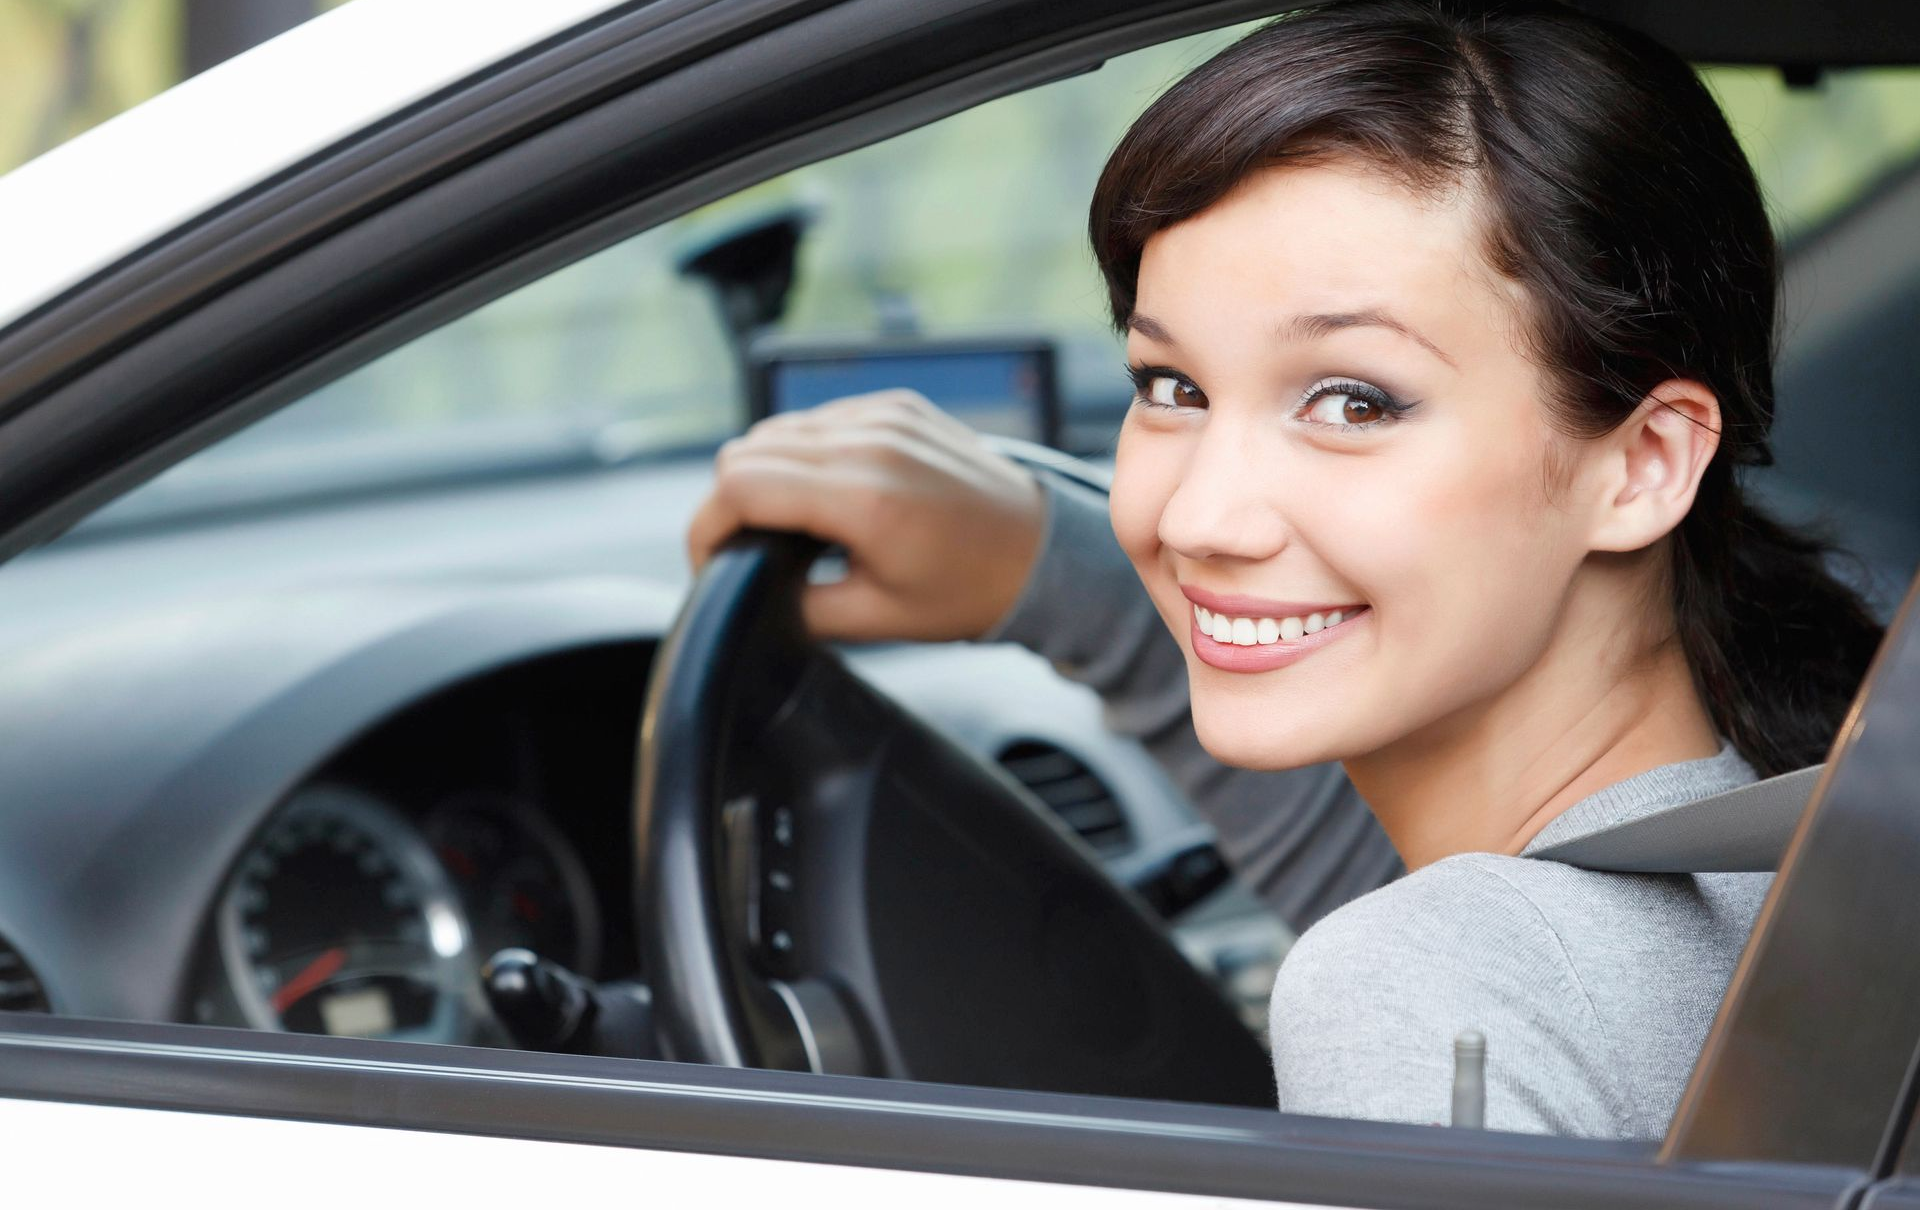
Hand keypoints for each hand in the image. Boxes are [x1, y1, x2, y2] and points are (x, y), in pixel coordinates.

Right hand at [687, 390, 1045, 640]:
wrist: (1041, 551)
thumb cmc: (970, 590)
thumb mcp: (876, 619)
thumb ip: (798, 605)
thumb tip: (747, 592)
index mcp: (864, 498)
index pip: (739, 485)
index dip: (706, 528)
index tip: (710, 563)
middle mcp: (872, 442)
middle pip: (747, 451)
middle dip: (729, 504)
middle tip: (747, 550)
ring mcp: (885, 414)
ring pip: (777, 430)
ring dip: (764, 475)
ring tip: (786, 525)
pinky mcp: (896, 404)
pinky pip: (819, 419)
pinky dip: (804, 453)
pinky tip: (826, 494)